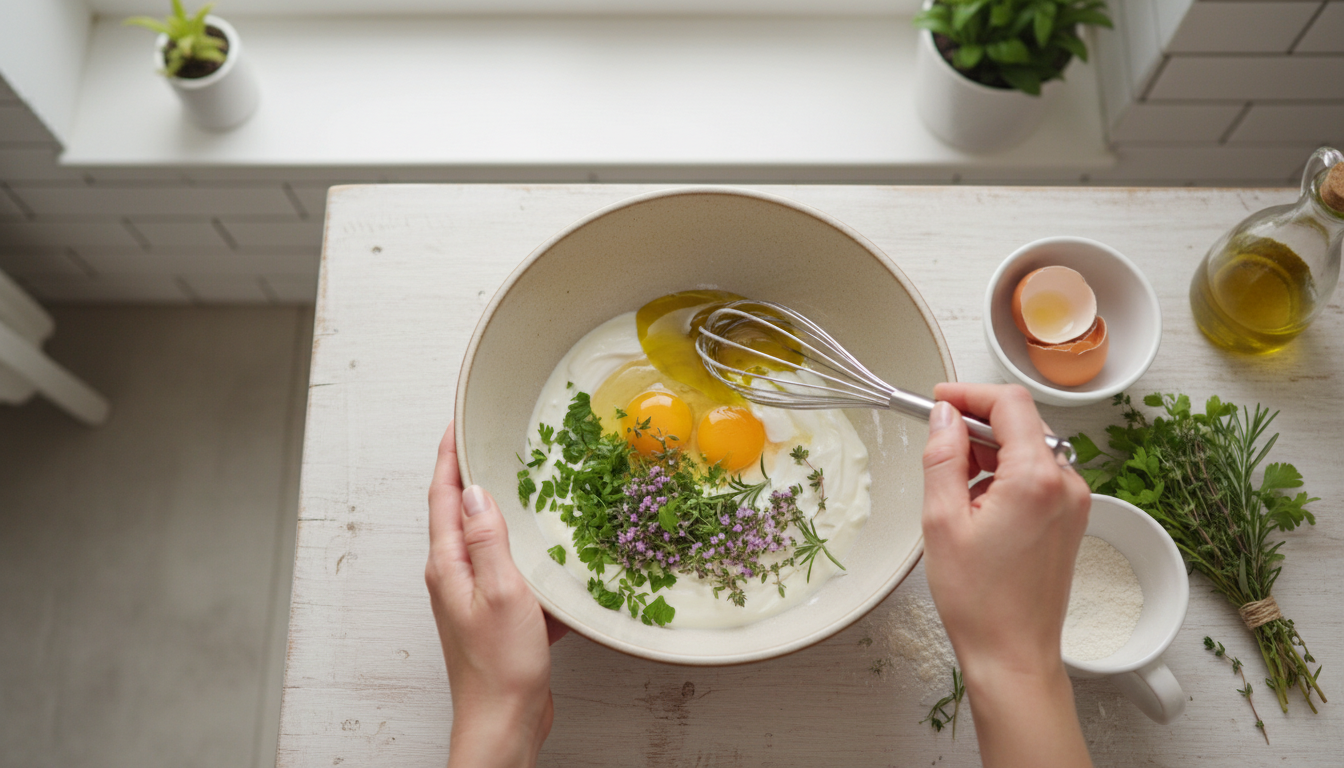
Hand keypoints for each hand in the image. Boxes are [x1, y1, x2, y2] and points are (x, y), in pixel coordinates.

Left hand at [426, 422, 568, 767]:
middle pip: (457, 511)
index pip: (444, 494)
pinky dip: (524, 550)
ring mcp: (472, 596)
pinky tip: (549, 549)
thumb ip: (488, 539)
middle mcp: (453, 576)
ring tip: (523, 481)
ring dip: (500, 509)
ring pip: (485, 539)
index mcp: (448, 564)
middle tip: (487, 439)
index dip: (449, 454)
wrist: (504, 723)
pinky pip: (507, 569)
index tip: (458, 421)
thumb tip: (476, 491)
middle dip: (470, 471)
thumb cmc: (500, 668)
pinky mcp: (494, 615)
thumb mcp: (502, 592)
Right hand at [921, 383, 1092, 767]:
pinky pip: (1038, 477)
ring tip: (953, 486)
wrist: (1013, 653)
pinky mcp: (1070, 520)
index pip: (1009, 403)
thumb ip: (942, 458)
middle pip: (1022, 423)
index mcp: (1036, 478)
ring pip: (1029, 450)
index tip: (938, 400)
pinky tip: (976, 505)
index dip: (969, 394)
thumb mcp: (942, 520)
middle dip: (977, 424)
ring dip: (990, 453)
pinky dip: (1006, 476)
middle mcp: (1066, 484)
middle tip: (936, 444)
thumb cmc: (979, 600)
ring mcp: (1074, 503)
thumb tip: (943, 417)